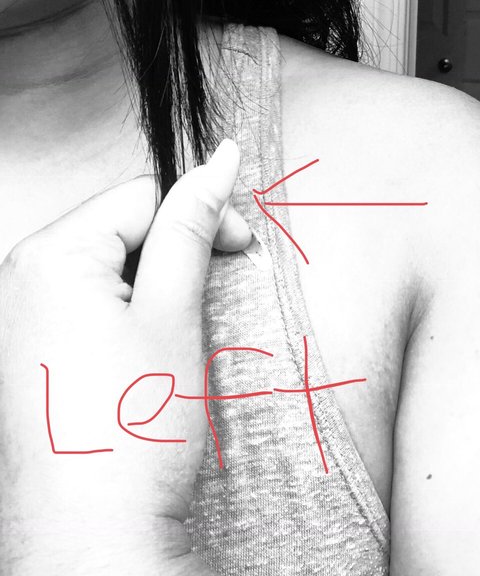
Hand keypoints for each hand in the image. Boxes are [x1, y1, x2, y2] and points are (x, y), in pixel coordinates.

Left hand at [0, 139, 250, 572]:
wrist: (93, 541)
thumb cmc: (131, 434)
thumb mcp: (173, 312)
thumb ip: (193, 225)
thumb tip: (217, 157)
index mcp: (49, 255)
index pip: (142, 195)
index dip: (201, 215)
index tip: (242, 248)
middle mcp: (19, 279)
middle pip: (119, 229)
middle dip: (173, 257)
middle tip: (205, 307)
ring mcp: (17, 320)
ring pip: (106, 271)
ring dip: (151, 291)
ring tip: (170, 349)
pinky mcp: (26, 356)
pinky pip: (82, 309)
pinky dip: (123, 321)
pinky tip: (140, 368)